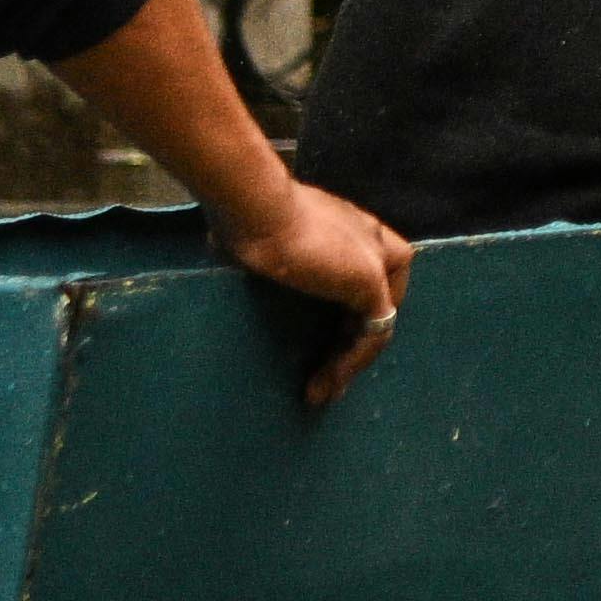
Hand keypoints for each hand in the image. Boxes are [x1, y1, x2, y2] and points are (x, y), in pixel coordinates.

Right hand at [215, 171, 410, 409]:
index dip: (345, 317)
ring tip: (321, 392)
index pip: (363, 277)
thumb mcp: (256, 242)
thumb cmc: (242, 218)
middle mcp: (369, 239)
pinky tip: (329, 381)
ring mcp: (375, 258)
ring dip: (349, 362)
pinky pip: (375, 331)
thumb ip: (262, 255)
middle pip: (375, 303)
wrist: (253, 208)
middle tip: (326, 381)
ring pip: (376, 322)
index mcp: (344, 226)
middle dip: (351, 346)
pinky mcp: (370, 281)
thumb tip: (223, 256)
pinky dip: (354, 361)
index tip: (318, 350)